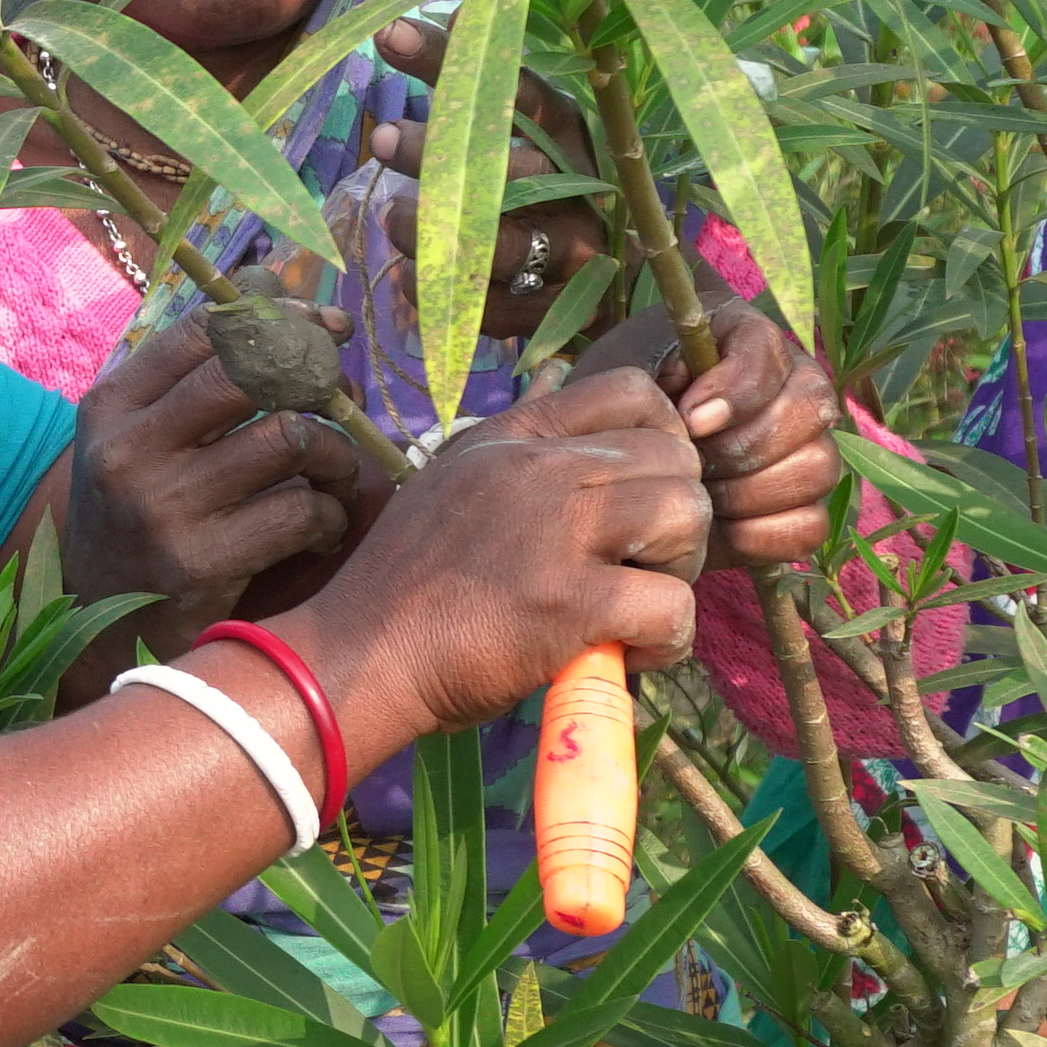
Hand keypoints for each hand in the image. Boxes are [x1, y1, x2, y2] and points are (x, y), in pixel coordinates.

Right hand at [60, 310, 388, 647]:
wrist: (96, 620)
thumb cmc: (137, 509)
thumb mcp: (141, 432)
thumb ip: (197, 365)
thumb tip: (268, 282)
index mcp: (111, 406)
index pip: (206, 330)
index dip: (280, 317)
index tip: (328, 327)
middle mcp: (128, 450)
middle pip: (251, 374)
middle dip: (315, 376)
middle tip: (341, 398)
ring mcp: (162, 507)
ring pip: (289, 440)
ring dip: (334, 454)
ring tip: (333, 473)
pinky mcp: (201, 563)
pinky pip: (299, 511)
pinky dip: (328, 514)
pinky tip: (319, 526)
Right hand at [303, 365, 708, 742]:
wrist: (359, 656)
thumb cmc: (406, 583)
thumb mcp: (453, 480)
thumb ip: (515, 450)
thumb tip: (563, 396)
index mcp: (512, 438)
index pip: (633, 389)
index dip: (666, 438)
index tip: (645, 492)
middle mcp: (538, 470)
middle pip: (677, 457)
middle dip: (678, 519)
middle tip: (642, 568)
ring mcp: (554, 533)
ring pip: (688, 516)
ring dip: (679, 571)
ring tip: (637, 607)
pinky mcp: (570, 603)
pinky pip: (673, 605)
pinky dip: (667, 641)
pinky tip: (626, 654)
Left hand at [365, 13, 611, 340]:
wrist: (637, 287)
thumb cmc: (565, 196)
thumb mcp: (539, 137)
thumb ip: (491, 88)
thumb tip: (461, 9)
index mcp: (576, 136)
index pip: (519, 90)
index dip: (454, 62)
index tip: (390, 35)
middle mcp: (586, 192)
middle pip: (512, 170)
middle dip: (441, 154)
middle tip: (381, 137)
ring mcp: (580, 256)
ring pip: (507, 245)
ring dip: (438, 231)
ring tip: (391, 216)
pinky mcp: (564, 311)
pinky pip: (498, 308)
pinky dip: (448, 294)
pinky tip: (408, 279)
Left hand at [558, 298, 836, 571]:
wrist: (610, 480)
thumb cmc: (614, 417)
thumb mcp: (619, 384)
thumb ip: (654, 373)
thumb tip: (700, 417)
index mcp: (747, 338)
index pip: (773, 356)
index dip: (735, 392)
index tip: (688, 420)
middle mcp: (793, 386)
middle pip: (811, 410)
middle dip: (742, 446)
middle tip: (691, 463)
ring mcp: (807, 448)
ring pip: (818, 468)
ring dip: (748, 491)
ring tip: (698, 494)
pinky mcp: (802, 508)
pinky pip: (810, 525)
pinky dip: (761, 534)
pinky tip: (716, 528)